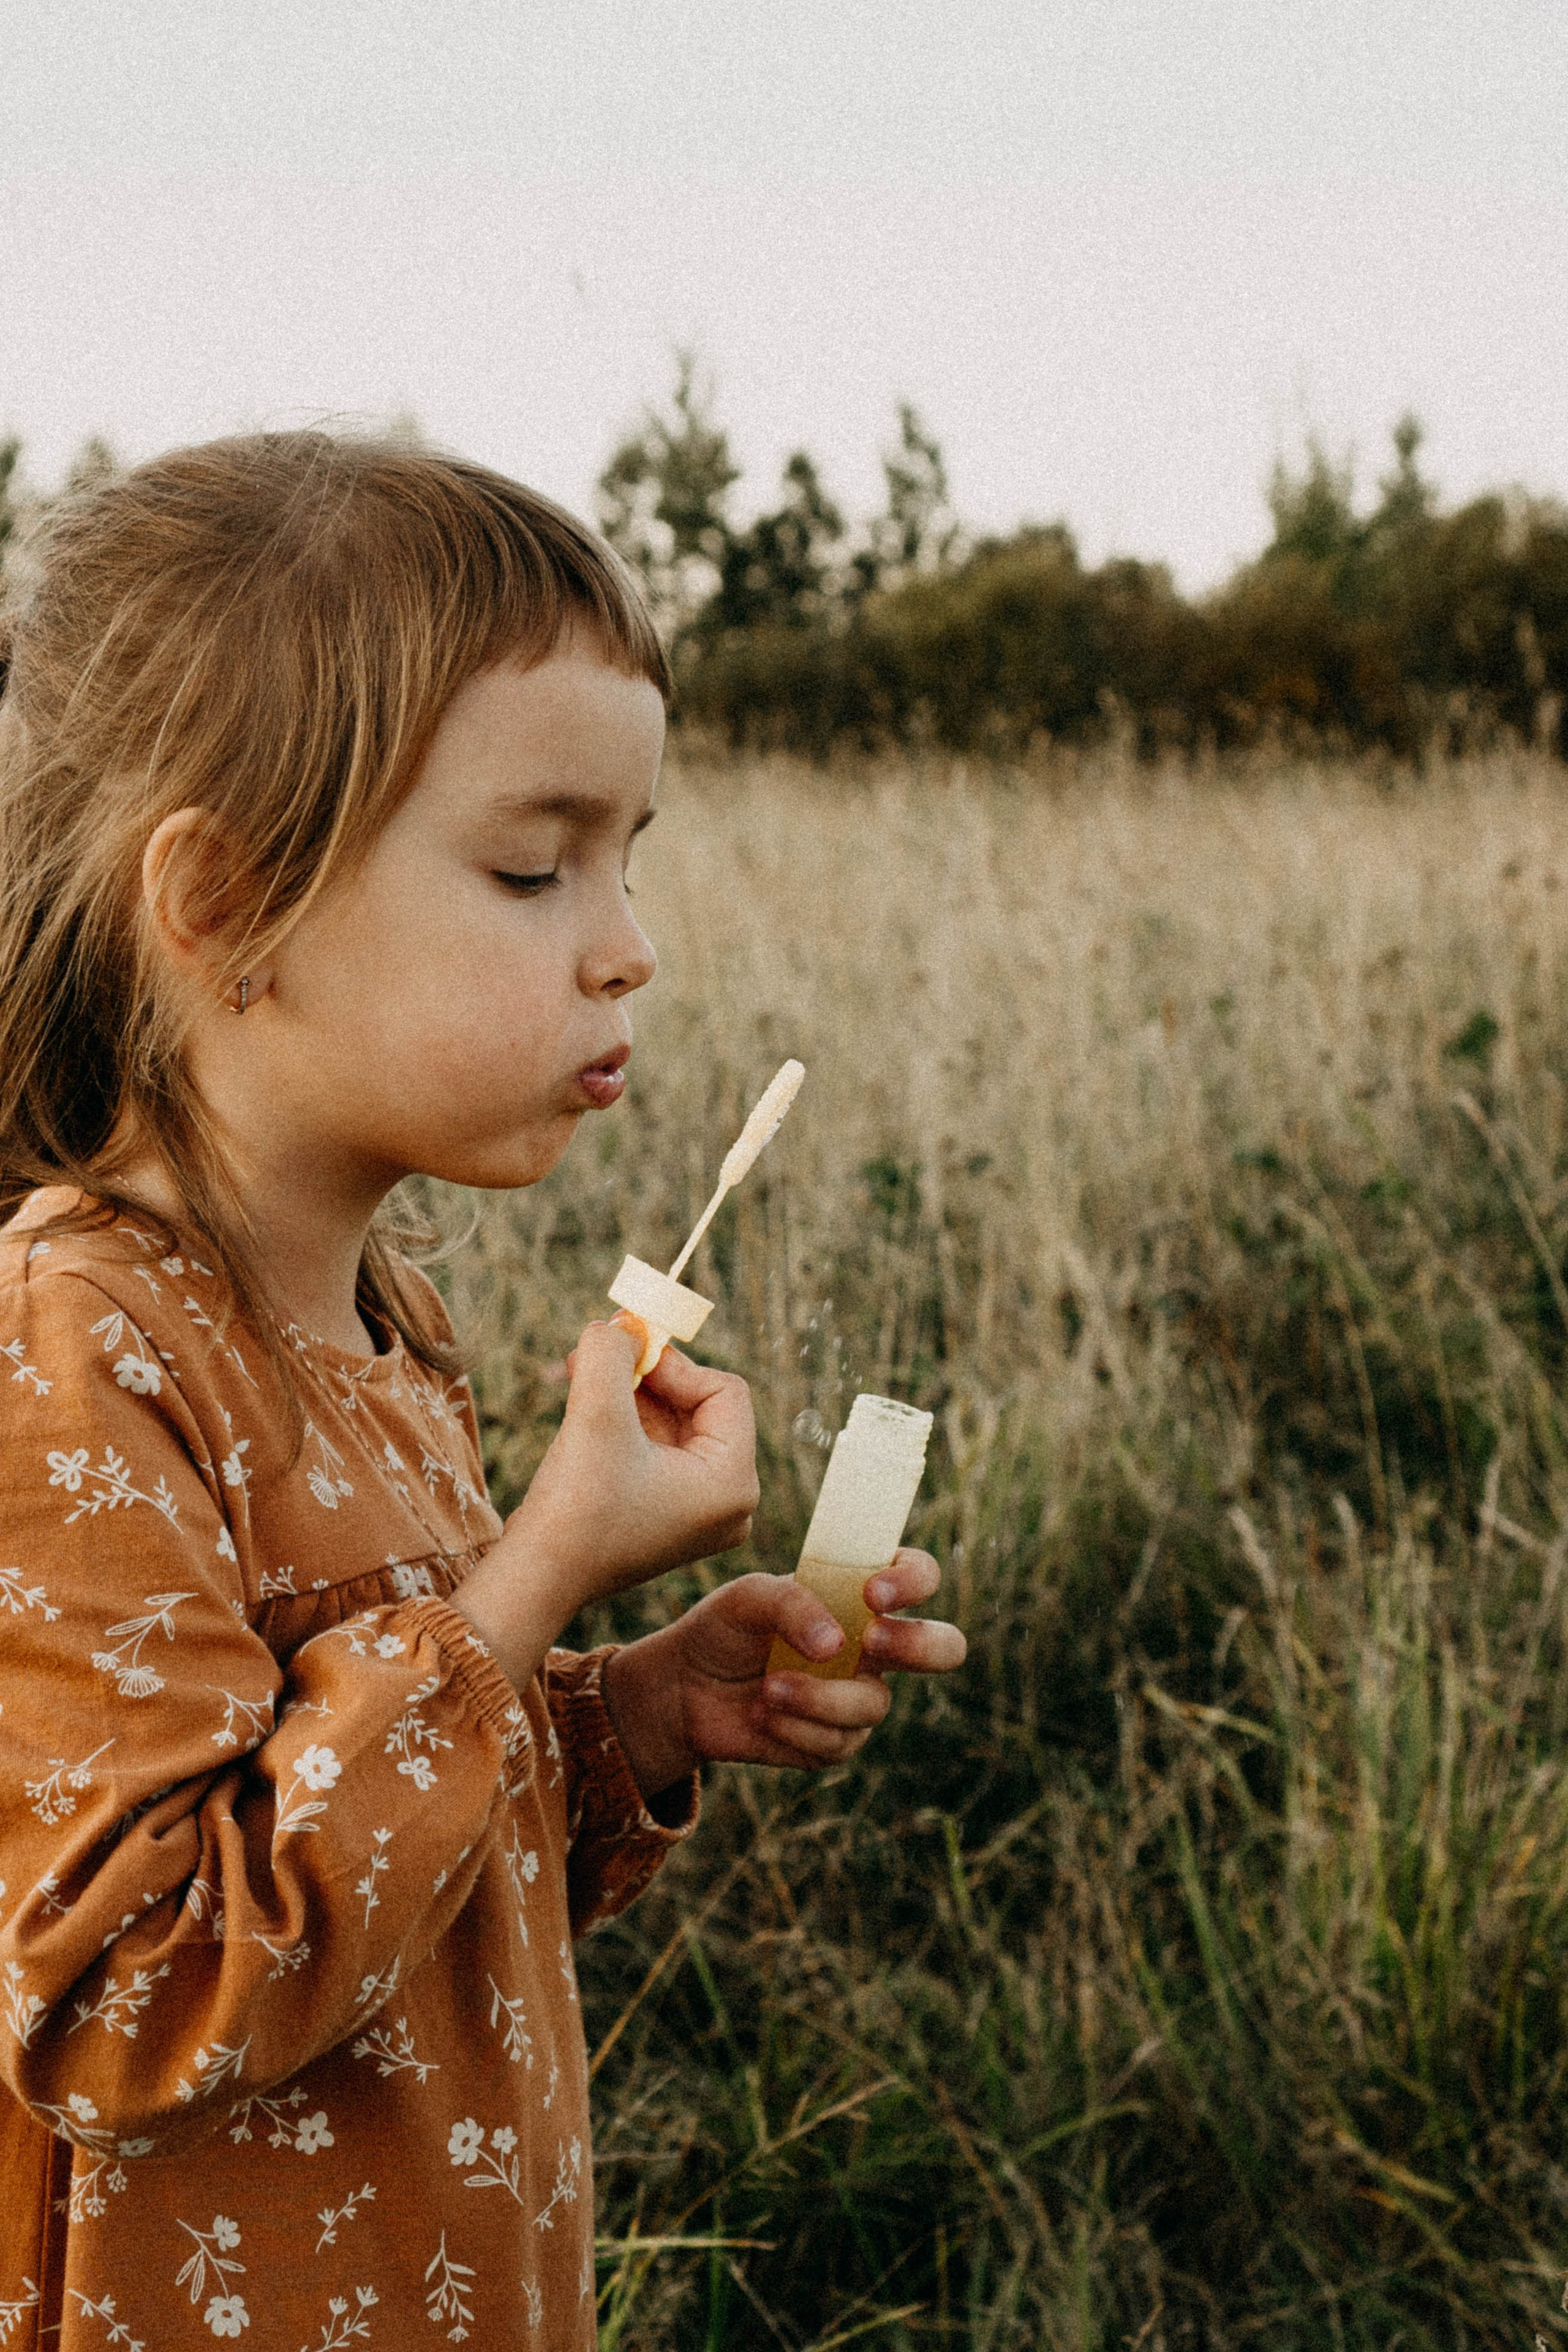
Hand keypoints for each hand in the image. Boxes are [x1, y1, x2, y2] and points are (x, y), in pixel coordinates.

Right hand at [449, 1323, 757, 1691]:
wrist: (536, 1578)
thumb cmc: (576, 1504)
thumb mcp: (597, 1413)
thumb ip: (613, 1352)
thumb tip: (621, 1323)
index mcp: (733, 1482)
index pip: (723, 1390)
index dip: (673, 1362)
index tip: (624, 1348)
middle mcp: (729, 1502)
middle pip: (700, 1406)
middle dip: (647, 1376)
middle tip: (599, 1348)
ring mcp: (699, 1514)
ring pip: (674, 1425)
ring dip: (630, 1394)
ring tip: (581, 1370)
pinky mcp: (668, 1517)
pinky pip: (658, 1452)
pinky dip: (625, 1423)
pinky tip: (586, 1403)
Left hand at [600, 1549, 965, 1793]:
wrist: (685, 1688)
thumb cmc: (726, 1629)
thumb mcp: (748, 1598)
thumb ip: (791, 1603)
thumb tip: (836, 1646)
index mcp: (861, 1597)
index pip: (919, 1576)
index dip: (913, 1580)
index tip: (872, 1592)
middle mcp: (873, 1647)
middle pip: (945, 1647)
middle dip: (918, 1645)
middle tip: (868, 1643)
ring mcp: (859, 1695)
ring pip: (874, 1705)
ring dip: (818, 1697)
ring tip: (768, 1688)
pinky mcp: (835, 1741)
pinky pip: (837, 1743)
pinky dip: (795, 1728)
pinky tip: (762, 1714)